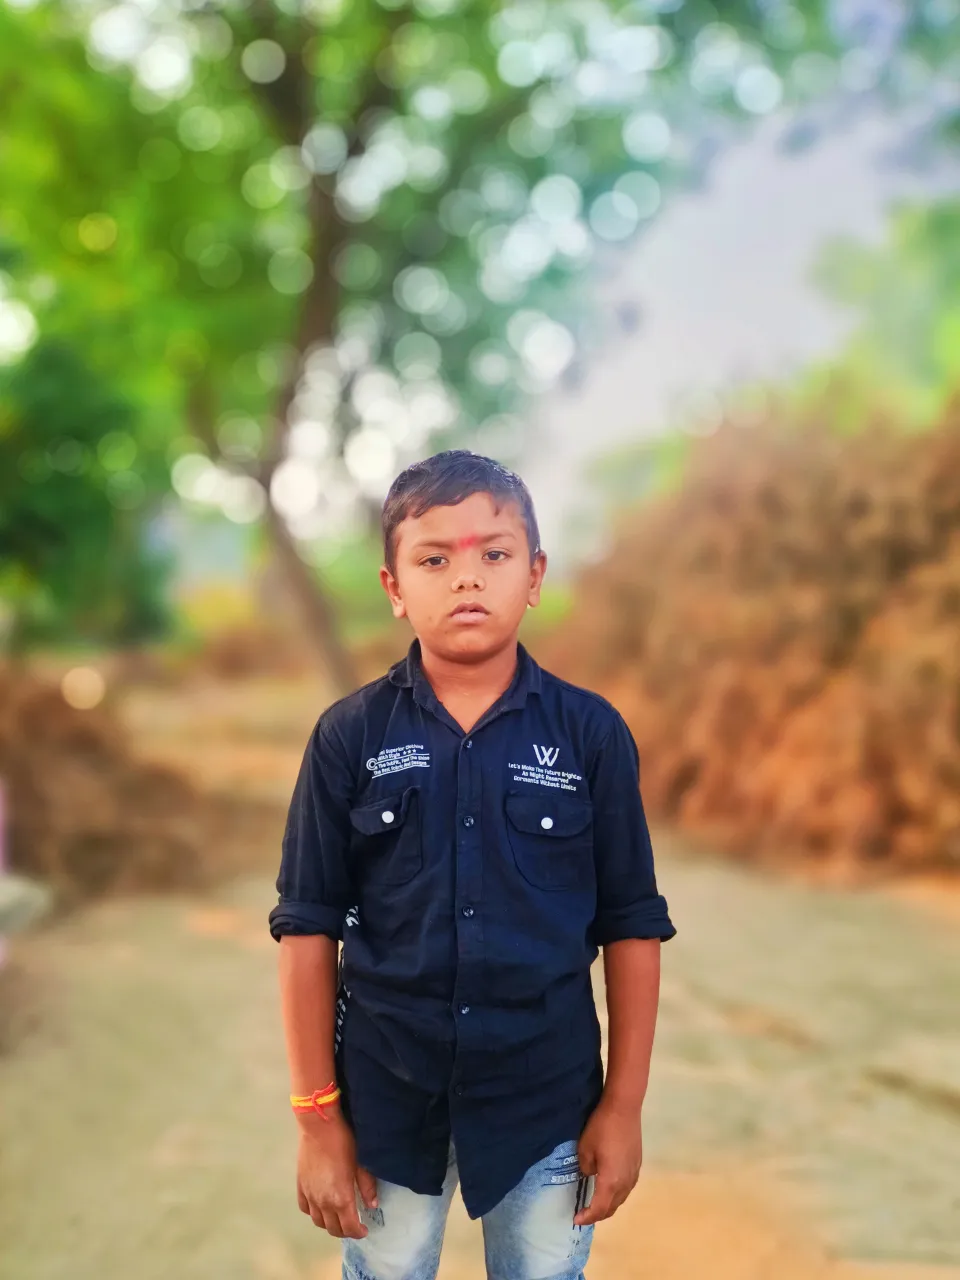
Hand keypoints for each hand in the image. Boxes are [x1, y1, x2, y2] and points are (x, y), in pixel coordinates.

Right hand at [296, 1110, 377, 1239]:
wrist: (319, 1127)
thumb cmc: (344, 1142)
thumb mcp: (360, 1163)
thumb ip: (367, 1186)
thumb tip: (373, 1204)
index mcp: (341, 1198)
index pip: (349, 1227)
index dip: (358, 1232)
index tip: (365, 1229)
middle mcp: (323, 1202)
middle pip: (333, 1228)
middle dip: (345, 1231)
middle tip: (354, 1225)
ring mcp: (310, 1195)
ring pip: (318, 1221)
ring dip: (329, 1224)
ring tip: (338, 1217)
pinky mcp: (300, 1186)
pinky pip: (305, 1208)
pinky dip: (314, 1212)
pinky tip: (321, 1206)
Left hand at [574, 1097, 642, 1225]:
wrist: (624, 1108)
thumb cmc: (601, 1127)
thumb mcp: (585, 1149)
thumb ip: (585, 1168)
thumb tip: (589, 1174)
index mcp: (611, 1182)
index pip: (599, 1209)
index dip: (587, 1217)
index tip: (575, 1219)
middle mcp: (625, 1183)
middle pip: (612, 1207)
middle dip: (597, 1215)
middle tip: (584, 1214)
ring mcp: (634, 1174)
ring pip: (621, 1199)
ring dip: (608, 1205)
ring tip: (595, 1204)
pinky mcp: (637, 1165)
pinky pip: (626, 1188)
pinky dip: (616, 1194)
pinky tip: (609, 1188)